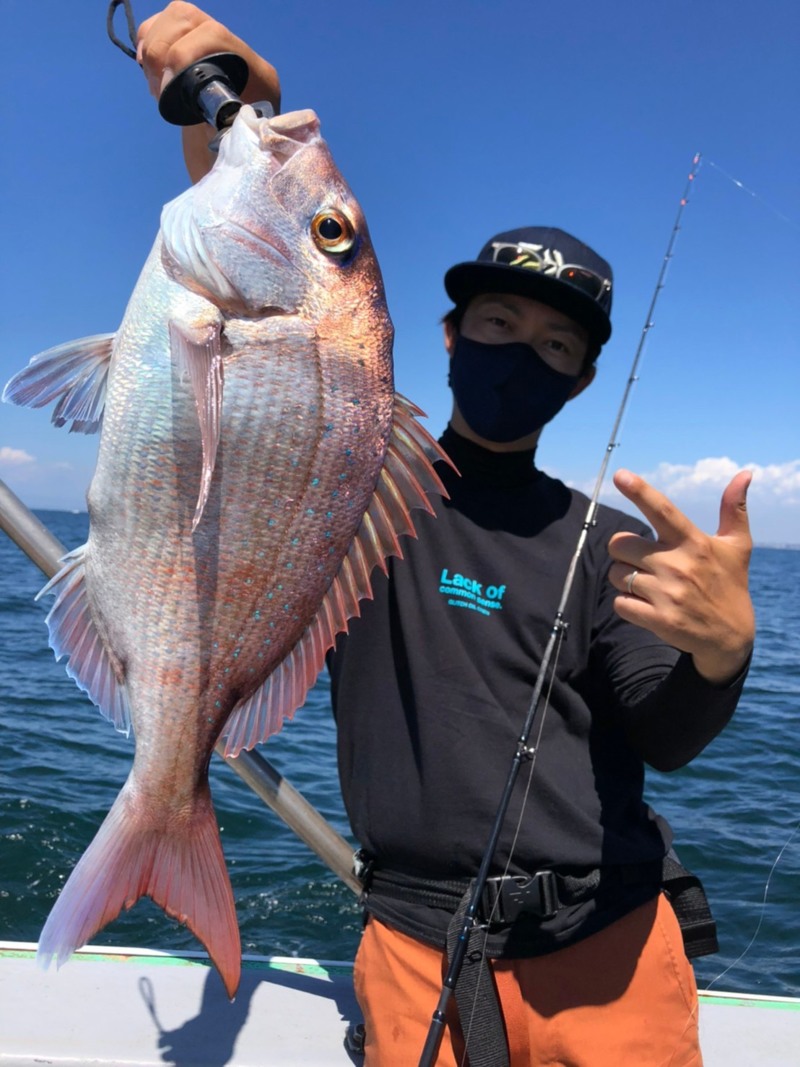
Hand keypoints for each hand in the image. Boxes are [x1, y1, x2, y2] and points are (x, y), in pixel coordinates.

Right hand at [136, 3, 280, 181]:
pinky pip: (167, 25)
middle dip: (162, 48)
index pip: (215, 36)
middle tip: (157, 88)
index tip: (166, 89)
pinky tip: (151, 72)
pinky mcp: (196, 55)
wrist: (236, 177)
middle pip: (190, 17)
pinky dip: (148, 41)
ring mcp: (218, 52)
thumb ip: (226, 133)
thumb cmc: (238, 174)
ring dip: (153, 44)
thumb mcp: (236, 156)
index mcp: (259, 78)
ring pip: (179, 15)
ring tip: (155, 83)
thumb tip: (209, 115)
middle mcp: (241, 57)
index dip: (182, 55)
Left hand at [607, 469, 754, 684]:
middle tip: (643, 560)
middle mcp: (679, 565)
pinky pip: (619, 603)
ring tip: (648, 585)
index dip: (640, 492)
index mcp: (694, 543)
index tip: (620, 475)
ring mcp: (668, 594)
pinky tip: (647, 605)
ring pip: (615, 573)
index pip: (663, 511)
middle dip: (624, 551)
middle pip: (620, 544)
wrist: (731, 637)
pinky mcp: (658, 619)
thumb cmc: (730, 583)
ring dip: (623, 578)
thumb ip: (734, 509)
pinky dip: (626, 604)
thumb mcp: (738, 546)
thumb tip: (744, 474)